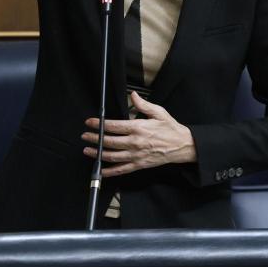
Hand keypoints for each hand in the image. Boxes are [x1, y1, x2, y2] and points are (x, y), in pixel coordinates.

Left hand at [82, 91, 196, 176]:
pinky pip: (121, 169)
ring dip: (98, 153)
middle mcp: (135, 142)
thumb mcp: (159, 112)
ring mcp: (136, 155)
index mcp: (138, 128)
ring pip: (112, 156)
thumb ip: (143, 104)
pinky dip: (110, 171)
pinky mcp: (139, 165)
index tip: (90, 122)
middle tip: (85, 136)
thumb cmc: (170, 128)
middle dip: (95, 138)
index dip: (99, 124)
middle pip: (109, 141)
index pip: (114, 126)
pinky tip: (101, 169)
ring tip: (87, 150)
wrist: (182, 146)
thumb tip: (132, 95)